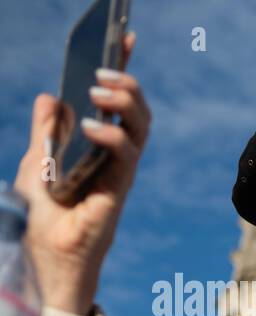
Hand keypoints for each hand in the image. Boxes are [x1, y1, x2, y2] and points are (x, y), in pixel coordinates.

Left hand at [13, 32, 147, 314]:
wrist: (47, 258)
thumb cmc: (43, 220)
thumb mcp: (36, 162)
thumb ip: (46, 132)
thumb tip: (53, 96)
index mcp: (97, 148)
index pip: (116, 104)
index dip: (123, 71)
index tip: (125, 38)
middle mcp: (116, 159)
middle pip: (137, 112)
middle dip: (126, 83)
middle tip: (101, 71)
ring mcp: (121, 174)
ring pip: (140, 127)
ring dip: (124, 101)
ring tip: (98, 89)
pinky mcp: (120, 189)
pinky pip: (127, 154)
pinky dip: (111, 134)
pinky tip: (90, 125)